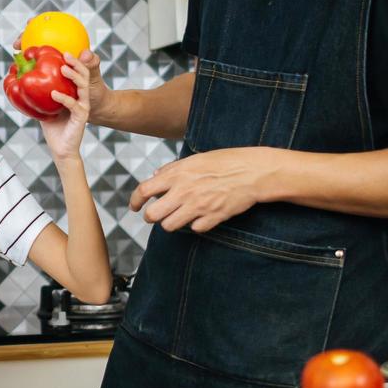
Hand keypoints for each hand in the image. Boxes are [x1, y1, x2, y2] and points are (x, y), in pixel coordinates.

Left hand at [38, 53, 90, 162]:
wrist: (61, 149)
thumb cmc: (53, 128)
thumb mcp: (43, 106)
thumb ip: (37, 94)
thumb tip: (20, 79)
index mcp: (74, 93)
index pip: (76, 73)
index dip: (72, 61)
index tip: (62, 50)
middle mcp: (81, 97)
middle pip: (83, 76)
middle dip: (76, 63)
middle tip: (66, 54)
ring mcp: (83, 106)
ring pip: (82, 87)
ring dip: (73, 76)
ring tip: (63, 68)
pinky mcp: (81, 117)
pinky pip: (74, 105)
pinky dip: (64, 98)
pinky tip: (54, 93)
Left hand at [129, 147, 276, 232]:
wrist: (252, 171)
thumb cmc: (225, 162)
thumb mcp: (195, 158)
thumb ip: (172, 169)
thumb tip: (155, 177)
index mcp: (178, 174)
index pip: (144, 190)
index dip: (135, 201)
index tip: (135, 207)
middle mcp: (184, 192)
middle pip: (153, 215)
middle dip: (151, 217)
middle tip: (156, 214)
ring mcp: (198, 206)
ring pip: (169, 226)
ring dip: (171, 222)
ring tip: (179, 215)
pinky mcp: (212, 218)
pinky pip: (194, 229)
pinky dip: (195, 225)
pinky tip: (201, 216)